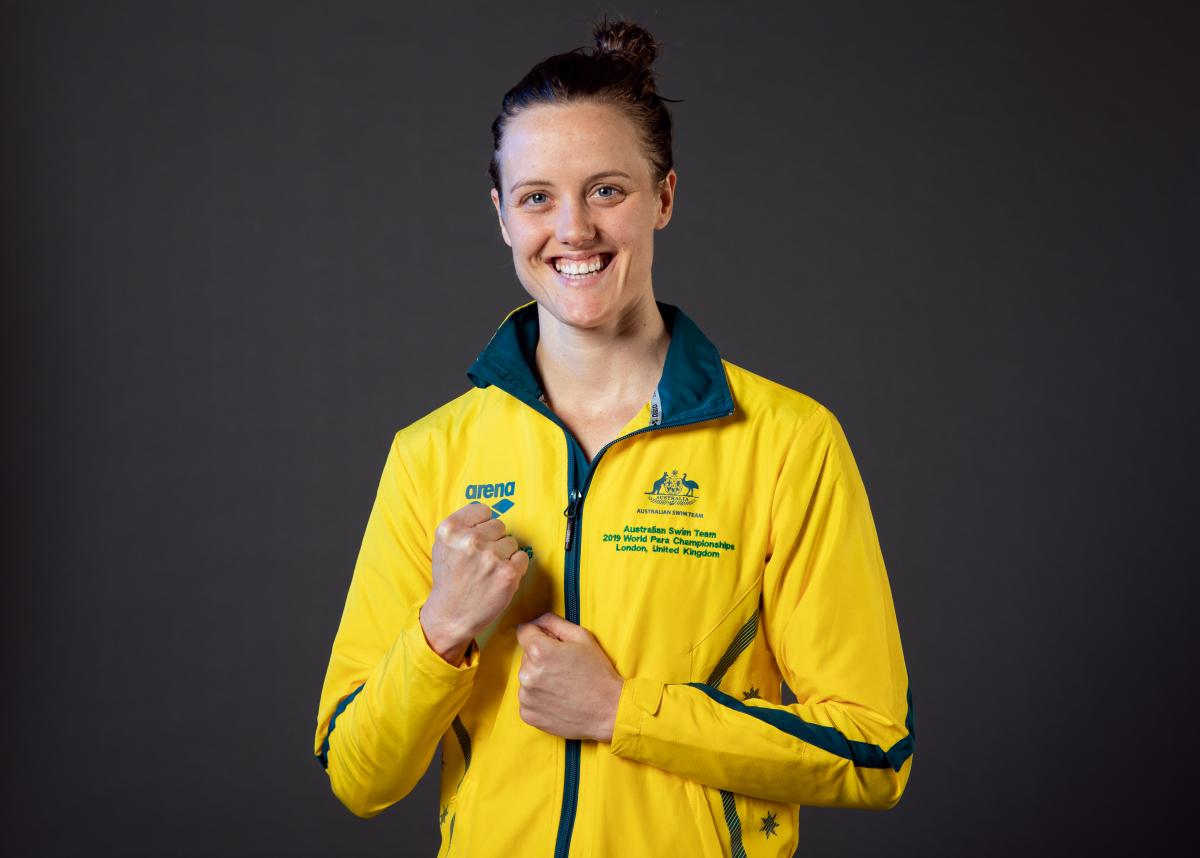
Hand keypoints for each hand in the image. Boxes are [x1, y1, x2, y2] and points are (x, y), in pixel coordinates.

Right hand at [421, 502, 529, 664]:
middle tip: (481, 561)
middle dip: (494, 541)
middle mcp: (470, 540)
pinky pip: (522, 558)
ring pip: (511, 542)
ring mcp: (490, 556)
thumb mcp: (443, 545)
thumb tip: (489, 514)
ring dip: (504, 556)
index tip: (477, 539)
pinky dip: (515, 568)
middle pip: (499, 525)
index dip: (482, 525)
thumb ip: (463, 526)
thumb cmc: (450, 580)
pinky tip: (499, 578)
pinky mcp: (508, 573)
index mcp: (450, 529)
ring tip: (488, 571)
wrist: (451, 615)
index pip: (483, 510)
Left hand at [515, 613, 623, 742]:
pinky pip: (527, 698)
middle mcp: (527, 674)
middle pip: (526, 656)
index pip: (524, 631)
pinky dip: (539, 697)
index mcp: (540, 651)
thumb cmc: (597, 673)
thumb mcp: (581, 637)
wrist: (609, 710)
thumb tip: (536, 621)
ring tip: (562, 684)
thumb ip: (554, 622)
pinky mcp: (528, 714)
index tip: (551, 642)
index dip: (539, 633)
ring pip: (527, 677)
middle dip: (540, 657)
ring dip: (539, 677)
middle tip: (564, 667)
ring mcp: (526, 697)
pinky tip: (558, 698)